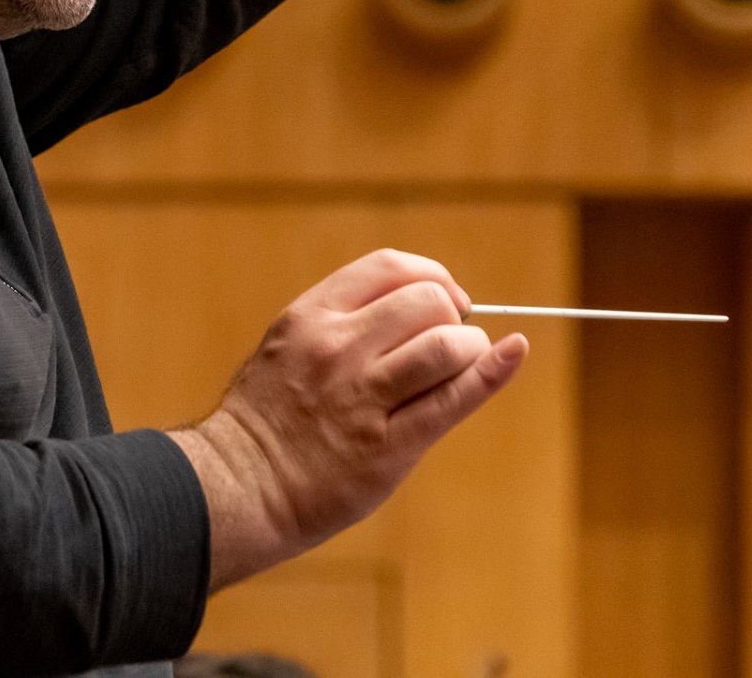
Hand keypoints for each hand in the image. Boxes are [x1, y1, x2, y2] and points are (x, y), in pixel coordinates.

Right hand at [168, 249, 526, 589]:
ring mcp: (362, 396)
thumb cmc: (268, 417)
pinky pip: (453, 400)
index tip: (445, 298)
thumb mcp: (288, 345)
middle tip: (449, 344)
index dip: (432, 276)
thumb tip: (419, 303)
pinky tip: (512, 354)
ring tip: (460, 365)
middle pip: (426, 302)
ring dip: (469, 349)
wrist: (238, 484)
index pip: (390, 267)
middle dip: (452, 316)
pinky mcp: (387, 446)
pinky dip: (492, 372)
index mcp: (311, 316)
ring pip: (445, 345)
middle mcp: (337, 348)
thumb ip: (342, 321)